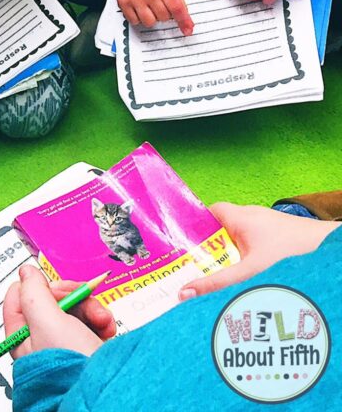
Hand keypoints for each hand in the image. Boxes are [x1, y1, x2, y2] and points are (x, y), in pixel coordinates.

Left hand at [2, 266, 115, 359]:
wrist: (108, 391)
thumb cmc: (72, 366)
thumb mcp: (48, 322)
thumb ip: (34, 293)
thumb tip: (26, 272)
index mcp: (22, 335)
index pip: (19, 296)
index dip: (39, 286)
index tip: (55, 288)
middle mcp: (41, 338)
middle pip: (50, 299)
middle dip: (72, 296)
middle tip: (84, 296)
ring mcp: (64, 342)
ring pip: (74, 308)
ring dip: (91, 307)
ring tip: (102, 320)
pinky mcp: (85, 345)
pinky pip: (91, 320)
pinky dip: (101, 319)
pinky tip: (107, 328)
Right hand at [117, 0, 193, 35]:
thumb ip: (179, 0)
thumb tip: (186, 22)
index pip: (176, 8)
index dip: (183, 21)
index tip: (187, 30)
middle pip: (163, 17)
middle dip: (165, 14)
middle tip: (160, 5)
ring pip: (149, 22)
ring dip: (152, 18)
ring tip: (150, 8)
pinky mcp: (124, 3)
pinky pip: (135, 21)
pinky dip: (139, 19)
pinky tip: (140, 8)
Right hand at [179, 203, 339, 299]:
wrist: (331, 250)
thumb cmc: (292, 253)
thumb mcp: (249, 272)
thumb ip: (217, 283)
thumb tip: (183, 293)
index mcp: (239, 216)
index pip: (206, 212)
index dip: (192, 225)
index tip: (178, 243)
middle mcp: (250, 216)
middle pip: (218, 228)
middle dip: (206, 247)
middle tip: (190, 266)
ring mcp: (265, 225)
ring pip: (235, 238)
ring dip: (226, 254)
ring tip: (212, 275)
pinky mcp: (277, 236)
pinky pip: (250, 243)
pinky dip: (243, 256)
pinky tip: (242, 275)